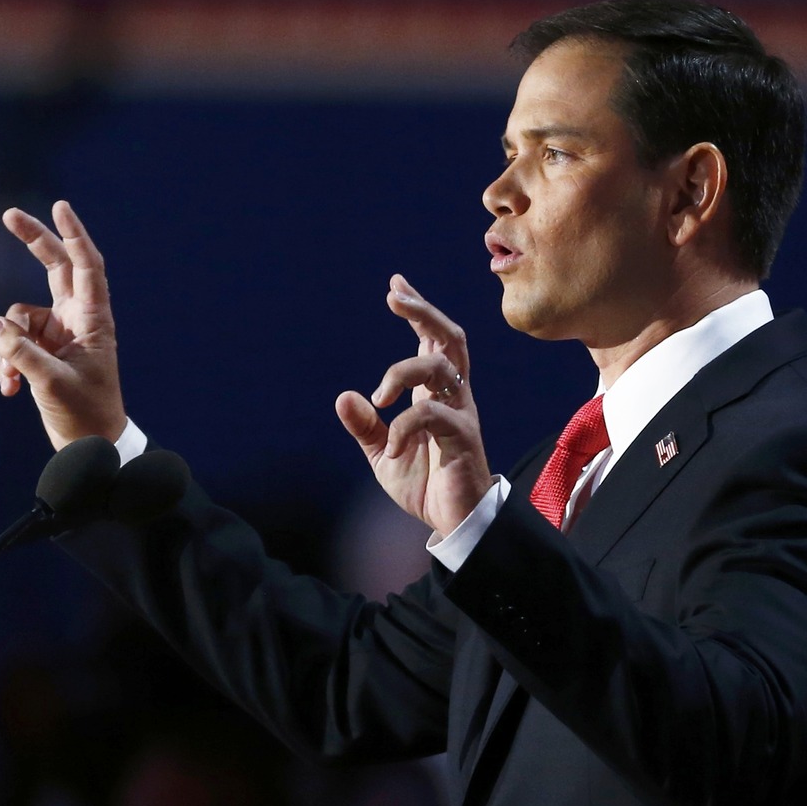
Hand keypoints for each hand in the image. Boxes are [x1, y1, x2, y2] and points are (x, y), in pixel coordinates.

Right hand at [0, 200, 126, 449]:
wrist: (93, 444)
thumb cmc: (86, 414)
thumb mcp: (51, 382)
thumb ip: (20, 353)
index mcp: (93, 320)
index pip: (87, 268)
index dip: (75, 236)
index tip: (60, 207)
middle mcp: (78, 320)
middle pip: (56, 269)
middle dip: (34, 242)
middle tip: (9, 214)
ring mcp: (59, 333)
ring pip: (20, 315)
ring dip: (7, 343)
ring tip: (14, 377)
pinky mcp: (44, 350)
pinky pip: (13, 341)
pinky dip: (6, 361)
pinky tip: (10, 388)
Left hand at [336, 275, 492, 536]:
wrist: (456, 521)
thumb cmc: (426, 483)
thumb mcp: (384, 453)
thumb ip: (367, 427)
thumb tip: (344, 397)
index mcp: (435, 394)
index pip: (431, 340)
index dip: (417, 310)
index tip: (395, 284)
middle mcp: (452, 396)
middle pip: (449, 338)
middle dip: (424, 312)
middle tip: (394, 298)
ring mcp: (460, 414)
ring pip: (441, 367)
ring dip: (402, 371)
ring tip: (380, 397)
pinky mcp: (462, 438)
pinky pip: (433, 415)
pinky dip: (404, 426)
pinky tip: (393, 447)